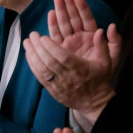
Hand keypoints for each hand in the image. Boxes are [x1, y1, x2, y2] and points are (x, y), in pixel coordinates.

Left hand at [22, 0, 119, 124]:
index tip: (44, 37)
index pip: (64, 58)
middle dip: (39, 48)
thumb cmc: (99, 79)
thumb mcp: (106, 62)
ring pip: (42, 70)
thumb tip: (100, 30)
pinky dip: (33, 65)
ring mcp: (59, 85)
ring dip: (33, 55)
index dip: (52, 48)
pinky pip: (40, 77)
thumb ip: (102, 46)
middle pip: (50, 62)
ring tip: (27, 42)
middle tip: (32, 35)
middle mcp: (68, 77)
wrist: (94, 102)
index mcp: (81, 69)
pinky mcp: (52, 90)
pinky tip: (28, 55)